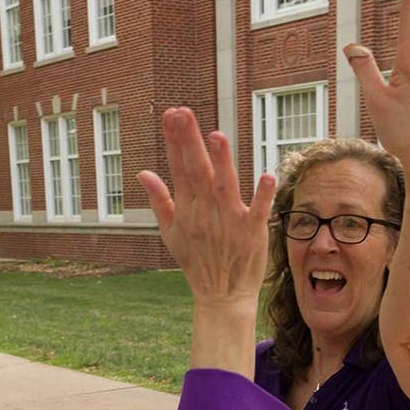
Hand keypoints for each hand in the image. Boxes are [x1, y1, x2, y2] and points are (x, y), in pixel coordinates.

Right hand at [139, 108, 276, 309]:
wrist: (220, 296)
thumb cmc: (196, 262)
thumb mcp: (170, 233)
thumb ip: (158, 200)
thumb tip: (143, 173)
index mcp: (187, 208)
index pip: (179, 168)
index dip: (175, 141)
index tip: (171, 115)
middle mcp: (207, 211)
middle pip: (197, 171)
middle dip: (188, 141)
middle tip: (182, 113)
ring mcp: (230, 221)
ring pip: (225, 186)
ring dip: (221, 162)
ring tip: (216, 136)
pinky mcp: (253, 232)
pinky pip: (259, 211)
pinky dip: (263, 196)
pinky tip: (267, 175)